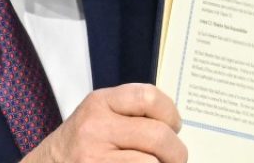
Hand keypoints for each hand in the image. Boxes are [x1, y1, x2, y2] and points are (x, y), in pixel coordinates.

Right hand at [22, 83, 187, 162]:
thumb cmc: (78, 144)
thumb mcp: (97, 116)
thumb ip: (129, 113)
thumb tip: (172, 124)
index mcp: (99, 103)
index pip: (148, 97)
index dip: (171, 113)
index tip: (174, 126)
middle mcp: (95, 128)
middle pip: (158, 135)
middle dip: (176, 152)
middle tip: (175, 159)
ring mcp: (95, 157)